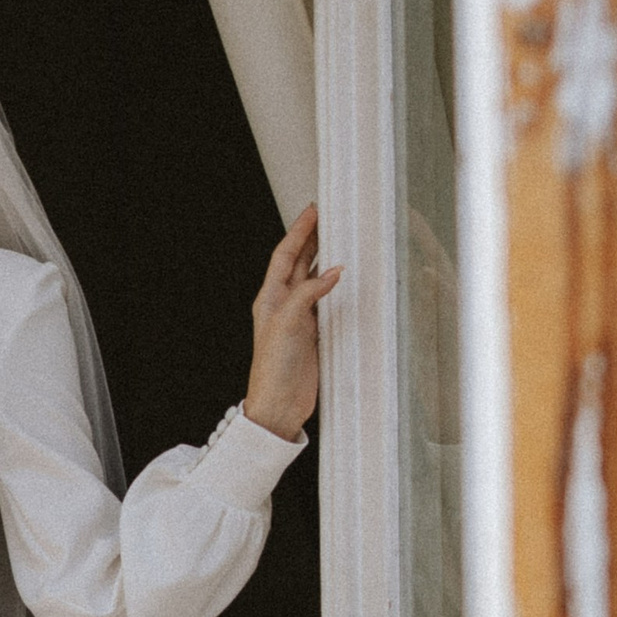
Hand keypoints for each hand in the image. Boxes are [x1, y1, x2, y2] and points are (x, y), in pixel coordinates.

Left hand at [242, 203, 339, 442]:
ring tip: (339, 240)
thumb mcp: (287, 324)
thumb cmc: (273, 370)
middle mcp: (283, 305)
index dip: (299, 232)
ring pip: (314, 280)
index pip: (285, 255)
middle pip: (299, 263)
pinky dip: (337, 287)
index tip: (312, 211)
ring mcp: (299, 319)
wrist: (279, 405)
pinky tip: (347, 279)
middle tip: (328, 218)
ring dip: (325, 259)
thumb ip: (308, 294)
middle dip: (312, 239)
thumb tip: (333, 272)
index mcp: (270, 298)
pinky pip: (327, 302)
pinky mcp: (314, 334)